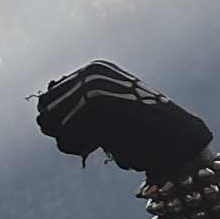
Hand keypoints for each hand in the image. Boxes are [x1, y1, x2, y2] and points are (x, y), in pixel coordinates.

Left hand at [33, 62, 215, 180]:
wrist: (177, 139)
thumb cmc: (142, 129)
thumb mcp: (107, 108)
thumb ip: (75, 102)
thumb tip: (41, 100)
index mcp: (95, 69)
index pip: (48, 97)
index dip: (61, 121)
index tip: (91, 127)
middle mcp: (91, 73)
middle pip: (45, 111)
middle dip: (62, 132)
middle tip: (93, 138)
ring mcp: (91, 88)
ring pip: (51, 126)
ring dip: (72, 142)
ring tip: (101, 140)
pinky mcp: (93, 108)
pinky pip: (65, 139)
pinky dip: (80, 149)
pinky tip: (105, 144)